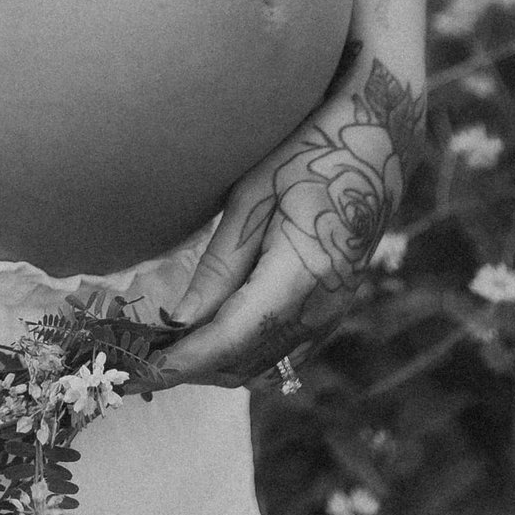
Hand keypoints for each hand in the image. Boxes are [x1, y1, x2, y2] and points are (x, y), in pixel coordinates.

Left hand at [148, 36, 424, 390]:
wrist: (378, 146)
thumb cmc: (311, 152)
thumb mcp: (256, 195)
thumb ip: (221, 263)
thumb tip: (182, 319)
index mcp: (304, 274)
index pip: (232, 337)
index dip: (184, 359)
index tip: (140, 368)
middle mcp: (323, 308)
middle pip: (245, 363)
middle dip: (190, 368)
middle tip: (137, 358)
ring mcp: (332, 315)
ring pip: (263, 367)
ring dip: (213, 367)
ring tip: (162, 351)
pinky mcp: (332, 312)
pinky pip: (282, 354)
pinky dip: (240, 357)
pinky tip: (206, 339)